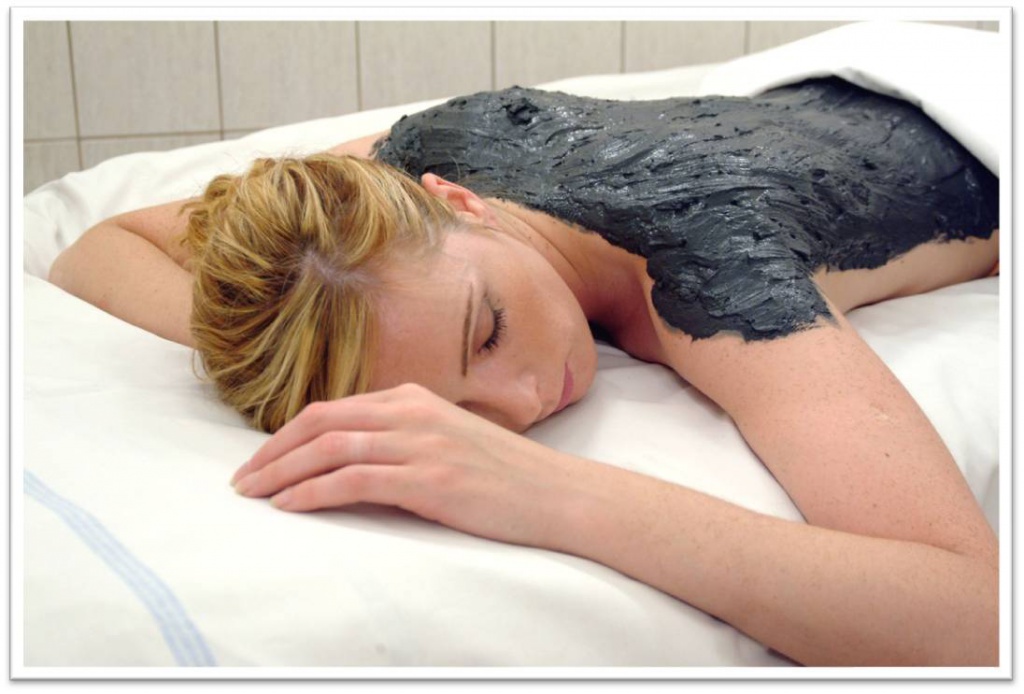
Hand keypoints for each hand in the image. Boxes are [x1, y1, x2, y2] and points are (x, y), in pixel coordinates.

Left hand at [231, 383, 607, 548]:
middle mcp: (411, 412)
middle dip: (272, 451)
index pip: (332, 408)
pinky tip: (290, 506)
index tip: (260, 459)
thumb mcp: (449, 439)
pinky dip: (314, 492)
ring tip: (253, 495)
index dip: (287, 434)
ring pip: (330, 448)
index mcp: (414, 398)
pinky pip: (354, 479)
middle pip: (320, 422)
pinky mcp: (429, 477)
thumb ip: (404, 437)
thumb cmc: (505, 474)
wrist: (556, 493)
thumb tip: (353, 457)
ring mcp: (420, 443)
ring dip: (282, 472)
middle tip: (241, 480)